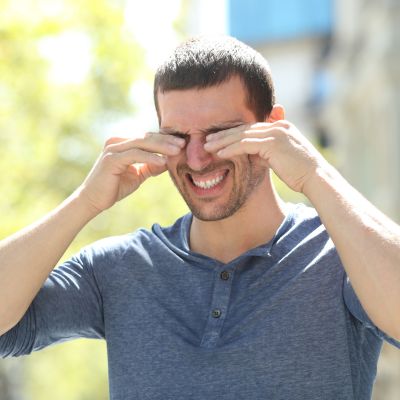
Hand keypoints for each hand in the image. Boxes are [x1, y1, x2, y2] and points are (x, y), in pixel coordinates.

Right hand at [77, 132, 184, 212]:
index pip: (148, 138)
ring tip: (177, 151)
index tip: (182, 144)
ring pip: (142, 143)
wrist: (94, 200)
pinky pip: (135, 155)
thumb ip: (150, 166)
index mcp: (123, 144)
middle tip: (184, 144)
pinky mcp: (111, 159)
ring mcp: (113, 149)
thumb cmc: (115, 187)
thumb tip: (168, 161)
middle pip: (146, 138)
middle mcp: (117, 142)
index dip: (165, 140)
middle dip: (166, 140)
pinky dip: (150, 157)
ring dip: (162, 147)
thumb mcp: (138, 175)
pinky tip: (163, 162)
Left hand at [204, 120, 327, 192]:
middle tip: (207, 139)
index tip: (219, 138)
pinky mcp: (272, 143)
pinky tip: (219, 154)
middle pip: (244, 128)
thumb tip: (253, 156)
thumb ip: (266, 153)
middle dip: (224, 134)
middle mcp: (278, 126)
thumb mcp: (281, 159)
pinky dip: (231, 149)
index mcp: (281, 126)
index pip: (251, 127)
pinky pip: (246, 144)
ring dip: (223, 141)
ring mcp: (276, 133)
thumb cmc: (300, 173)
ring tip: (207, 146)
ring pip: (242, 135)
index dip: (233, 132)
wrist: (316, 178)